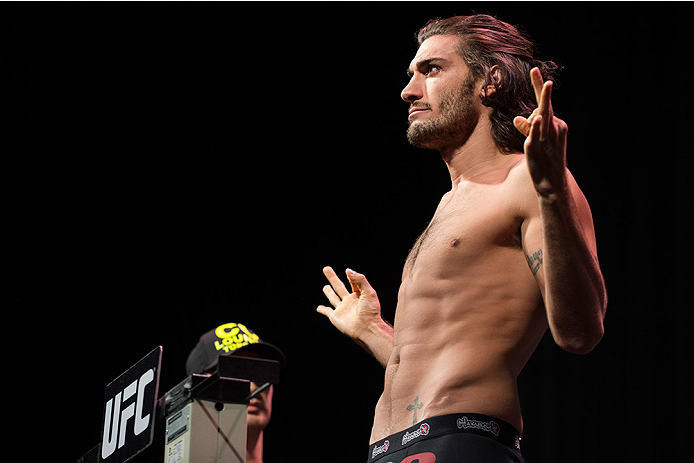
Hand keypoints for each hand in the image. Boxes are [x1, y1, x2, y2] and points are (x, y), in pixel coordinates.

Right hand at [317, 266, 382, 340]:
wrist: (367, 328)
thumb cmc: (371, 311)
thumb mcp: (369, 292)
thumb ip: (360, 280)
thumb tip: (348, 270)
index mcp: (359, 295)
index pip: (353, 283)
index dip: (351, 276)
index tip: (347, 271)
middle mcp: (350, 301)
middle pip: (339, 287)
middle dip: (332, 278)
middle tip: (326, 269)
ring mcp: (342, 309)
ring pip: (333, 298)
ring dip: (329, 292)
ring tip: (325, 287)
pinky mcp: (335, 317)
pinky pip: (327, 312)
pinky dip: (322, 310)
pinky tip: (319, 308)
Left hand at [513, 67, 568, 197]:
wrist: (552, 183)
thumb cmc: (544, 161)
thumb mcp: (535, 142)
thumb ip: (526, 128)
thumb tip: (516, 118)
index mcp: (556, 125)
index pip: (545, 104)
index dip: (539, 87)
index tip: (534, 70)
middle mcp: (554, 128)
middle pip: (545, 105)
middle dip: (541, 87)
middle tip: (534, 70)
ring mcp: (546, 137)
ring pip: (540, 116)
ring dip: (538, 109)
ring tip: (541, 100)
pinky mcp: (536, 147)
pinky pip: (536, 133)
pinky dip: (536, 125)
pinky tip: (538, 117)